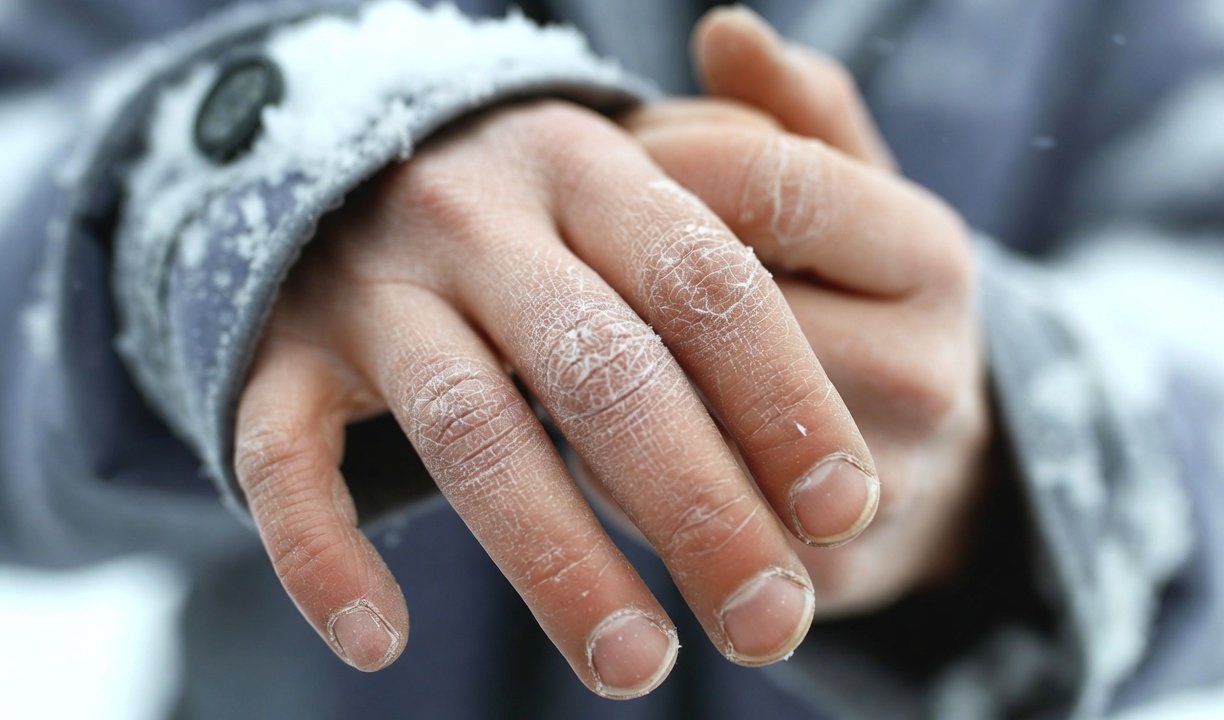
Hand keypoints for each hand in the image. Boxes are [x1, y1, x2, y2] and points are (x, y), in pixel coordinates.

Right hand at [232, 94, 880, 693]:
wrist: (344, 149)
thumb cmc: (530, 215)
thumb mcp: (622, 204)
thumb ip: (720, 306)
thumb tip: (843, 494)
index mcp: (589, 169)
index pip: (708, 284)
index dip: (787, 401)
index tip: (847, 514)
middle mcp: (478, 217)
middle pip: (604, 370)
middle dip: (699, 508)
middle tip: (770, 625)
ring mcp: (369, 282)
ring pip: (468, 429)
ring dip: (557, 557)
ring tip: (637, 669)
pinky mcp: (277, 349)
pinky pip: (285, 457)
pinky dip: (321, 553)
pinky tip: (378, 641)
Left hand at [621, 7, 989, 614]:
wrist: (935, 474)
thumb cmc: (863, 305)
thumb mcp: (853, 199)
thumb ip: (793, 115)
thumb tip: (723, 27)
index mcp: (931, 257)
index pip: (768, 180)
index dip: (663, 160)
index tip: (612, 165)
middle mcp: (928, 371)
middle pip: (716, 304)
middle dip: (619, 272)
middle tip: (569, 253)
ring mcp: (882, 483)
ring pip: (683, 414)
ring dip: (605, 372)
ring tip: (584, 341)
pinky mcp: (829, 570)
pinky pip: (671, 514)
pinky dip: (612, 468)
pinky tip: (605, 433)